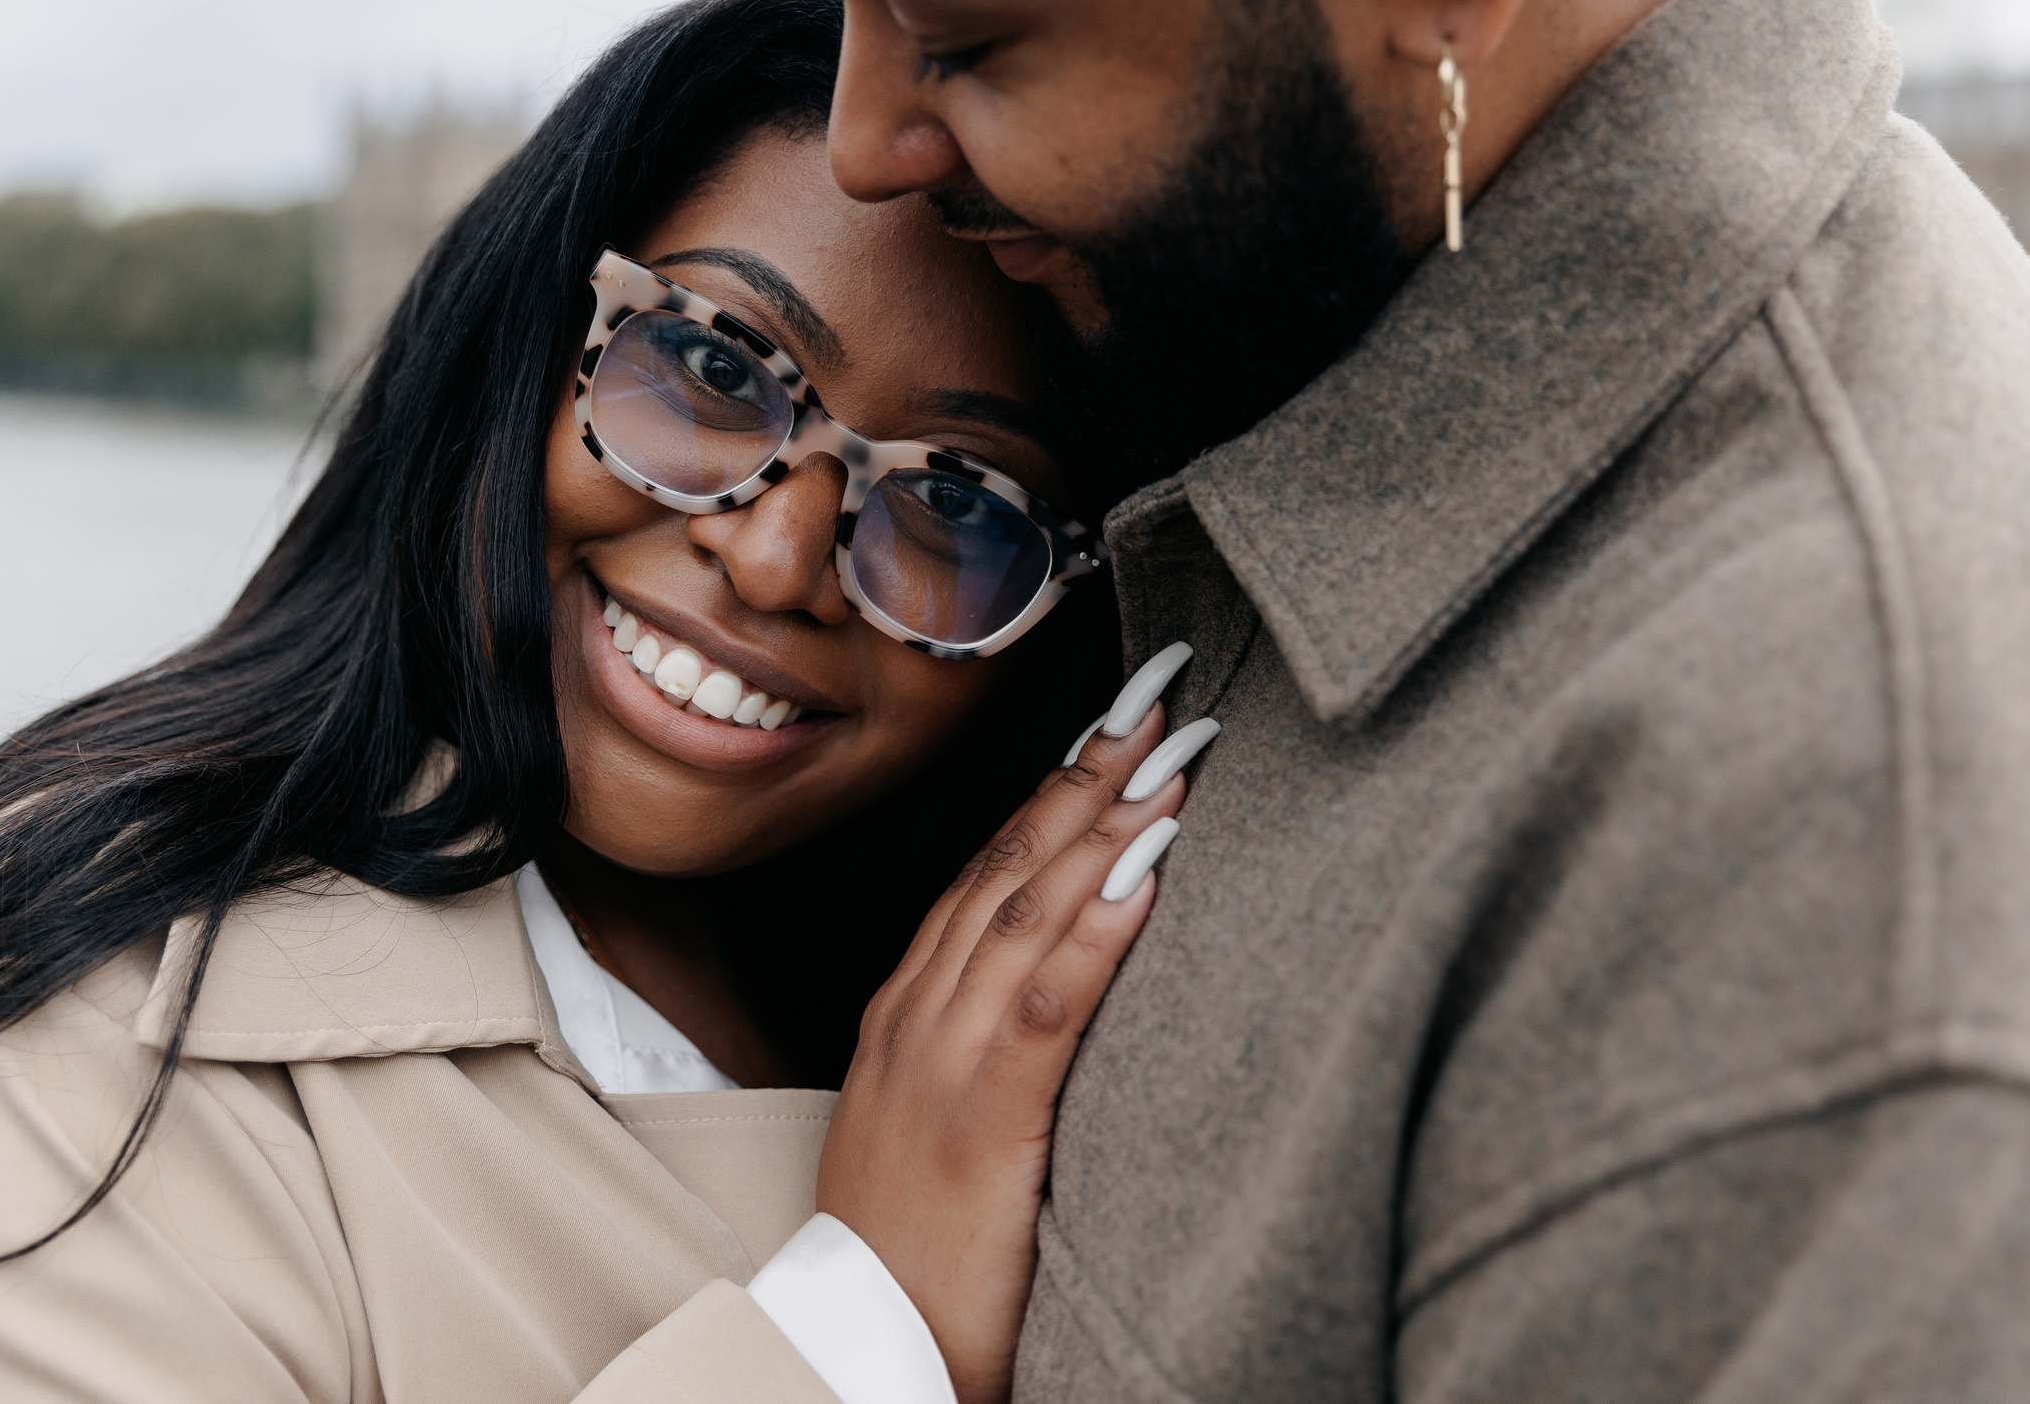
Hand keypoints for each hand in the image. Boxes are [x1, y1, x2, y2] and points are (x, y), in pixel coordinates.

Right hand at [819, 652, 1213, 1401]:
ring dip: (1107, 824)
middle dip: (1091, 773)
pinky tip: (1145, 873)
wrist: (854, 1356)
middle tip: (1163, 693)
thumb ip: (986, 1052)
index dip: (1055, 790)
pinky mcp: (978, 1123)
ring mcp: (940, 1063)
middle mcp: (918, 1017)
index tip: (1117, 721)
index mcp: (908, 1013)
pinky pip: (1045, 1007)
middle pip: (1011, 866)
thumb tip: (1061, 987)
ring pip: (1028, 913)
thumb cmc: (915, 1256)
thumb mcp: (938, 1129)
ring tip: (1175, 753)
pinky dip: (1097, 930)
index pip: (987, 871)